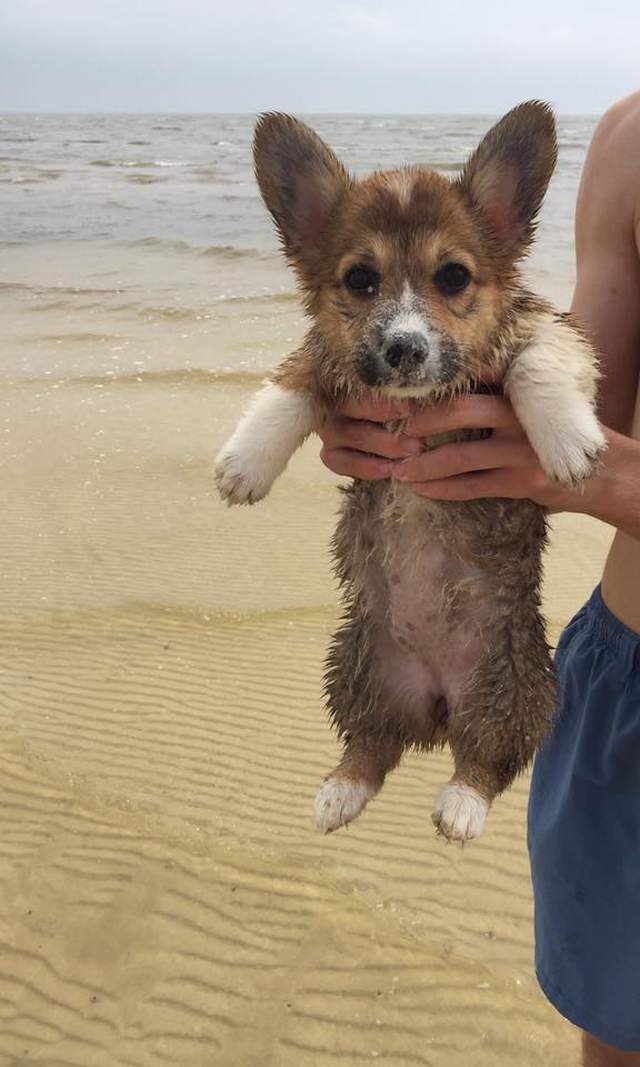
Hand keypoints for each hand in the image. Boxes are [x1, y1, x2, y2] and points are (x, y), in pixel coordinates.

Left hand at [319, 394, 609, 511]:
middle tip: (393, 434)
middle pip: (461, 411)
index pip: (468, 380)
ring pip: (462, 456)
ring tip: (399, 471)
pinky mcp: (525, 482)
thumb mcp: (528, 408)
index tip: (397, 397)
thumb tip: (436, 398)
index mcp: (517, 391)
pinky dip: (444, 489)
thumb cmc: (551, 437)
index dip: (431, 389)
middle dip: (421, 423)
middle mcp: (520, 415)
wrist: (603, 472)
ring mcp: (523, 449)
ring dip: (424, 466)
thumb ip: (492, 399)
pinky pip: (474, 486)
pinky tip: (422, 490)